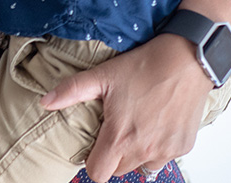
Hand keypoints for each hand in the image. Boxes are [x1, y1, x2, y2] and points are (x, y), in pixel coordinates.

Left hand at [40, 34, 211, 182]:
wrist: (186, 59)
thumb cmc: (144, 66)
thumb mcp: (103, 75)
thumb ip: (71, 91)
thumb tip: (45, 102)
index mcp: (120, 138)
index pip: (98, 174)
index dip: (93, 161)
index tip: (95, 144)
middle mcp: (144, 150)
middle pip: (120, 171)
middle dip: (114, 154)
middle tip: (117, 128)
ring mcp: (166, 151)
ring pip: (144, 166)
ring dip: (138, 152)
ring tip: (137, 125)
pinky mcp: (183, 146)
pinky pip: (165, 157)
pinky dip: (159, 145)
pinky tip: (156, 121)